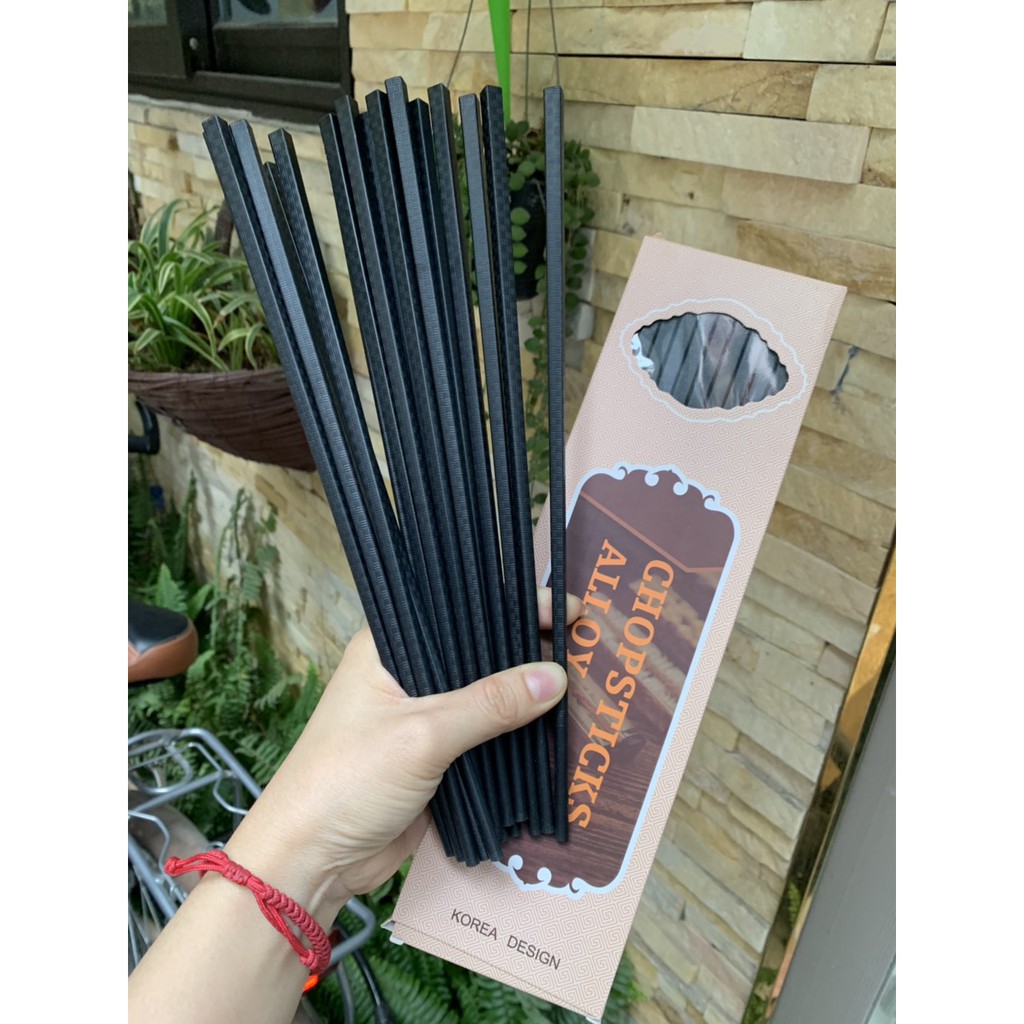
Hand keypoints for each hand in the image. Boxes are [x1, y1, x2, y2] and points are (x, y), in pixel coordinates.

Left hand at [223, 587, 580, 925]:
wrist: (311, 862)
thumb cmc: (346, 780)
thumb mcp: (422, 735)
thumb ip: (490, 705)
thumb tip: (556, 677)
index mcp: (390, 647)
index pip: (461, 610)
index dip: (512, 605)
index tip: (566, 608)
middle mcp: (409, 675)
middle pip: (479, 653)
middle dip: (527, 650)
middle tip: (583, 643)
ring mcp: (425, 718)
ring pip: (488, 697)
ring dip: (527, 696)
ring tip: (585, 680)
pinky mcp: (439, 759)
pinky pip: (488, 738)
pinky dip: (518, 735)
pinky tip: (559, 727)